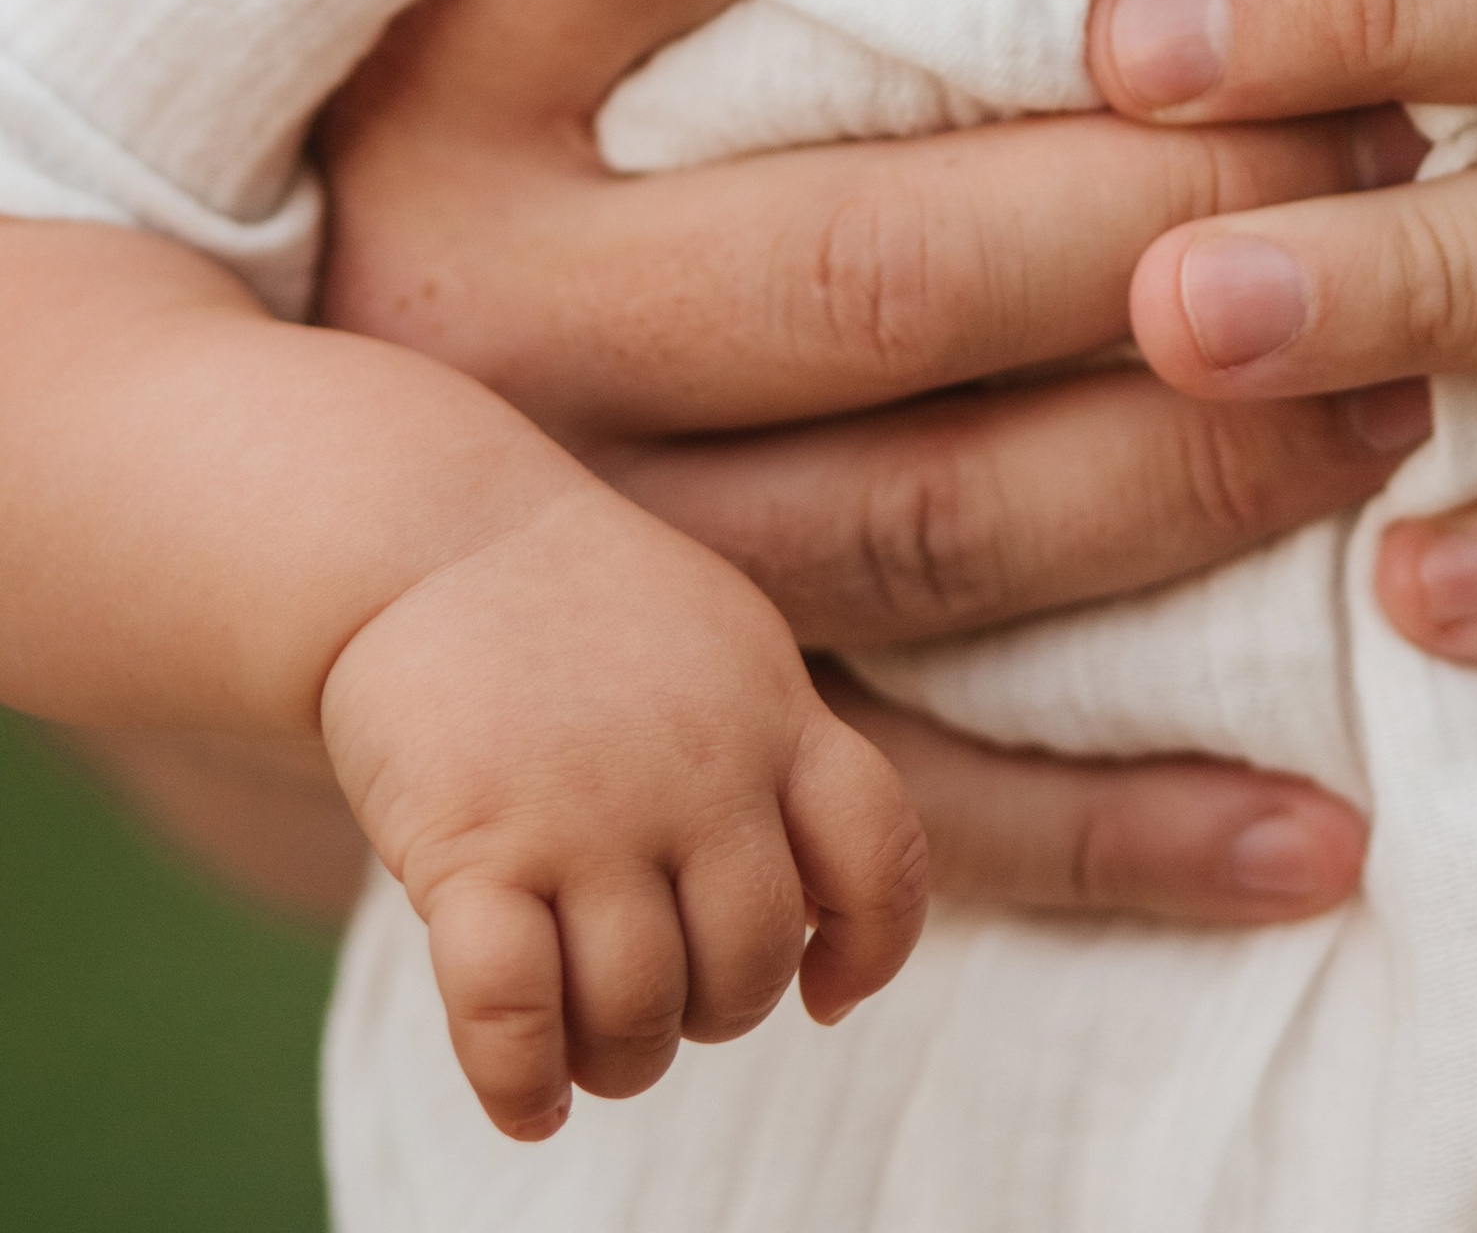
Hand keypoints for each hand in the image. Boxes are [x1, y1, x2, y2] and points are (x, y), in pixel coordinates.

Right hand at [318, 0, 1400, 926]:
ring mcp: (578, 555)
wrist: (294, 489)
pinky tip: (1328, 822)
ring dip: (1196, 460)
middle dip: (1166, 199)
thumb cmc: (514, 118)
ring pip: (928, 519)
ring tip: (1408, 372)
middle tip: (1393, 125)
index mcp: (449, 83)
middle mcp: (493, 324)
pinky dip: (1126, 836)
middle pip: (868, 255)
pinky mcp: (654, 735)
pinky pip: (904, 803)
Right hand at [321, 482, 925, 1140]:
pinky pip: (514, 1013)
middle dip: (712, 1014)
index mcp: (772, 712)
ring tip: (591, 1048)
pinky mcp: (475, 847)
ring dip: (621, 1059)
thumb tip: (828, 917)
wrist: (427, 540)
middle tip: (662, 1001)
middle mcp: (697, 770)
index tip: (826, 990)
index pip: (883, 859)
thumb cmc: (578, 609)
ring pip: (642, 1012)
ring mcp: (587, 813)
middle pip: (751, 965)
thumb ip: (780, 758)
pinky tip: (530, 1102)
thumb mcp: (722, 648)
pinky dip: (522, 1085)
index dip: (873, 949)